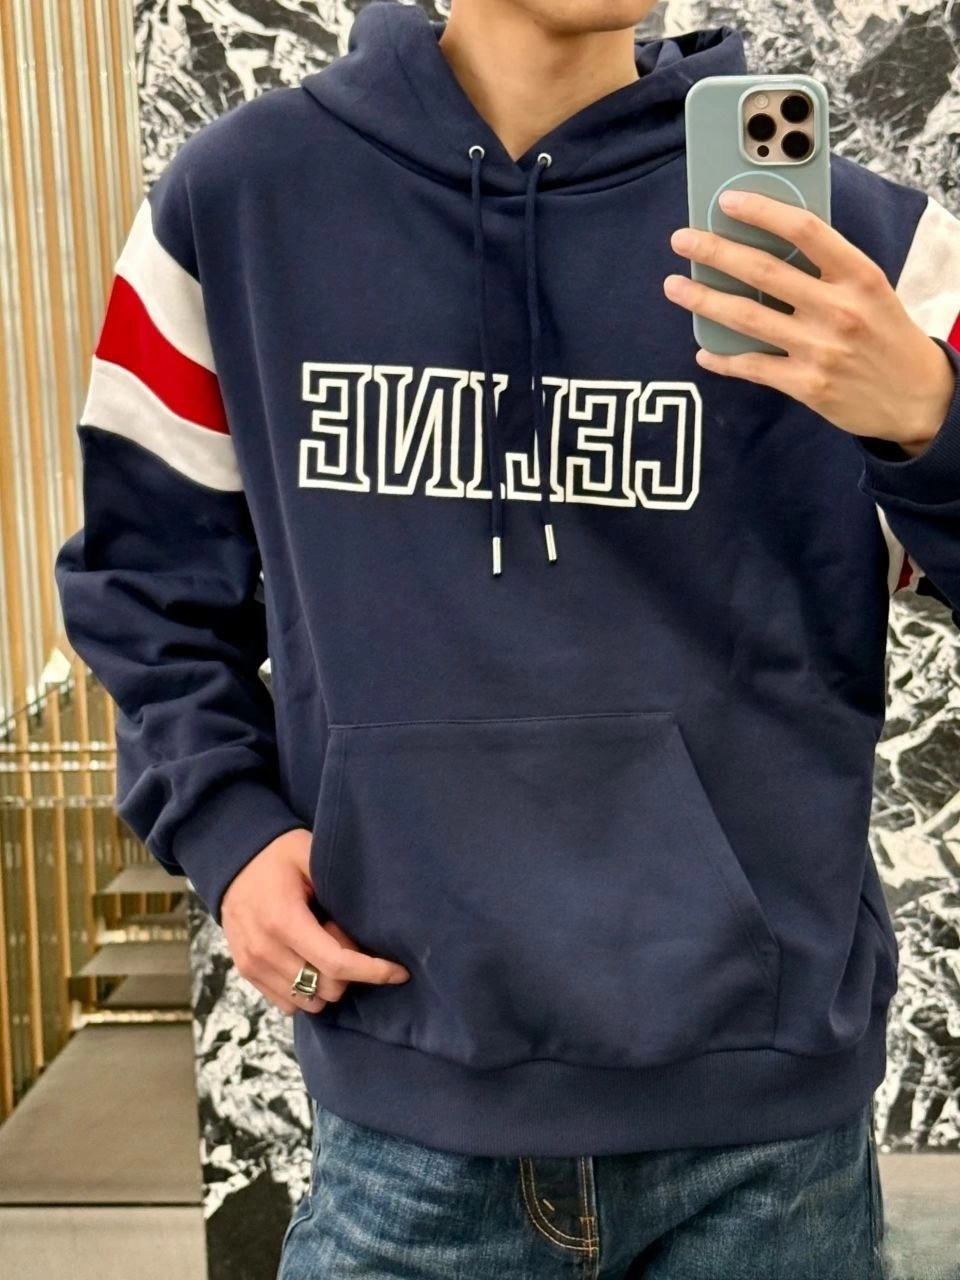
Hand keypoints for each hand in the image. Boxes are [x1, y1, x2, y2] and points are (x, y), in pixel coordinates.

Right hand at [220, 827, 409, 1014]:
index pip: (337, 964)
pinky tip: (309, 959)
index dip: (373, 971)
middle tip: (345, 936)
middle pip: (326, 988)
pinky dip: (306, 990)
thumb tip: (372, 917)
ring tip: (325, 946)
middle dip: (349, 971)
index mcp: (283, 920)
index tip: (400, 971)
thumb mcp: (310, 854)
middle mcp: (265, 950)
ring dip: (327, 982)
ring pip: (308, 1002)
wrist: (233, 860)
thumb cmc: (279, 855)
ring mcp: (252, 965)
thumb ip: (338, 886)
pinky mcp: (247, 973)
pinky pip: (288, 1004)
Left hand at [663, 189, 955, 456]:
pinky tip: (704, 351)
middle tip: (682, 240)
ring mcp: (820, 349)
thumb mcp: (870, 290)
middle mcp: (839, 309)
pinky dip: (722, 358)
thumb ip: (827, 269)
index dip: (762, 211)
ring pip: (746, 317)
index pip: (805, 230)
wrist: (916, 398)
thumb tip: (768, 242)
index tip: (727, 201)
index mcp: (859, 276)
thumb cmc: (885, 335)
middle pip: (763, 271)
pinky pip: (751, 366)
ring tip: (675, 286)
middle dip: (714, 251)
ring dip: (703, 300)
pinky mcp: (806, 384)